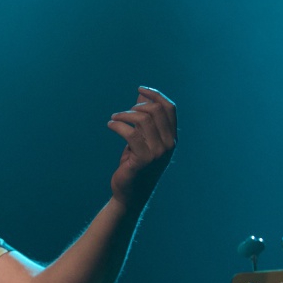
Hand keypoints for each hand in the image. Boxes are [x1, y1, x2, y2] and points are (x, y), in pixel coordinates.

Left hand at [107, 86, 176, 208]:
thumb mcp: (141, 139)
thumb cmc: (135, 164)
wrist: (130, 193)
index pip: (170, 108)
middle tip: (122, 113)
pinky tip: (110, 125)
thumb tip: (141, 95)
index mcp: (171, 138)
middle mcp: (169, 144)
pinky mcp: (144, 159)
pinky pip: (130, 134)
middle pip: (157, 111)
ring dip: (124, 115)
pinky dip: (118, 125)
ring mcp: (158, 152)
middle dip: (137, 107)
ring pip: (143, 120)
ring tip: (114, 118)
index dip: (156, 95)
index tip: (140, 89)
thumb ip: (144, 119)